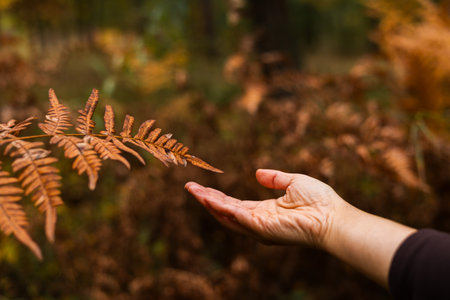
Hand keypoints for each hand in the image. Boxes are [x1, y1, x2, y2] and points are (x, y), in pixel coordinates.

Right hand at [185, 169, 344, 247]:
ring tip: (193, 191)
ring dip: (209, 203)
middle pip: (225, 211)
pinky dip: (222, 209)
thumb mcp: (293, 182)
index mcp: (265, 211)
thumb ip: (274, 178)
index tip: (203, 187)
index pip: (235, 204)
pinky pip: (238, 218)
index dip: (218, 196)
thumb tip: (256, 173)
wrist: (333, 216)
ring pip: (227, 216)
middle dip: (207, 199)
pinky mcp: (262, 229)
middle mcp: (258, 221)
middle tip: (189, 187)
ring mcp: (259, 227)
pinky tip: (209, 199)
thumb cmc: (319, 201)